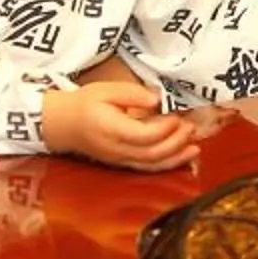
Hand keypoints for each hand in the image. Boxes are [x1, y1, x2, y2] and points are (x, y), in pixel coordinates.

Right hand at [43, 80, 199, 170]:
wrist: (62, 125)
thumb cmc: (84, 104)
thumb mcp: (105, 90)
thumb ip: (132, 94)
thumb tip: (157, 99)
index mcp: (110, 129)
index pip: (143, 135)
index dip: (164, 128)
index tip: (176, 115)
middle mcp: (116, 150)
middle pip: (152, 153)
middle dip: (176, 142)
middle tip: (190, 126)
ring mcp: (119, 160)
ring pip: (153, 165)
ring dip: (177, 156)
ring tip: (195, 143)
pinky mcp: (123, 164)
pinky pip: (149, 168)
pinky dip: (169, 164)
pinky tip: (186, 155)